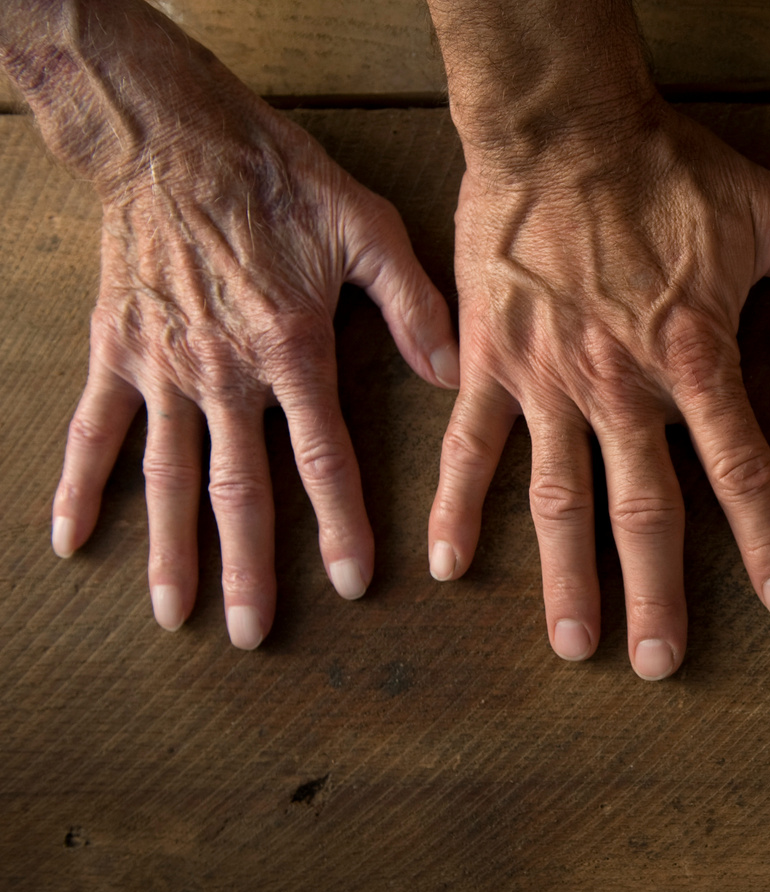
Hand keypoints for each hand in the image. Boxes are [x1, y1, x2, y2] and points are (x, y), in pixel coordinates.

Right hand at [39, 5, 455, 647]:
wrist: (173, 135)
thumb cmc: (277, 179)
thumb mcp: (366, 228)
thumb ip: (413, 307)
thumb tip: (456, 376)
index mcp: (291, 350)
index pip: (324, 459)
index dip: (340, 525)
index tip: (353, 583)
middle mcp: (224, 373)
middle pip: (239, 490)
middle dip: (248, 569)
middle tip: (251, 635)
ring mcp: (163, 367)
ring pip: (168, 477)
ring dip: (171, 550)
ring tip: (172, 616)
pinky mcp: (116, 350)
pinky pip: (94, 430)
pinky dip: (79, 487)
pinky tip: (70, 543)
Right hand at [428, 98, 769, 678]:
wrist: (559, 123)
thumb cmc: (665, 169)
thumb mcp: (768, 214)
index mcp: (693, 358)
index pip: (739, 468)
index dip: (765, 537)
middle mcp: (620, 385)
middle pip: (643, 509)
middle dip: (656, 592)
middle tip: (660, 664)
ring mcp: (548, 379)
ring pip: (557, 497)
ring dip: (566, 577)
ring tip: (575, 644)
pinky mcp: (490, 360)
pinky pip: (469, 445)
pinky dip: (454, 505)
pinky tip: (444, 563)